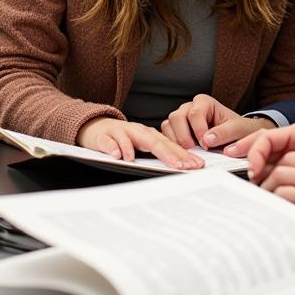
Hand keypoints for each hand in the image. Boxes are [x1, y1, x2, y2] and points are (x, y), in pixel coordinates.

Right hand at [76, 116, 203, 169]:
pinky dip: (114, 148)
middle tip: (185, 167)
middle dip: (172, 155)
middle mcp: (139, 132)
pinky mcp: (105, 136)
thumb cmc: (123, 139)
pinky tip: (118, 156)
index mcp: (150, 135)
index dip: (184, 155)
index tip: (197, 165)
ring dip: (147, 151)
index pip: (170, 145)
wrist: (96, 127)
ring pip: (134, 140)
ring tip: (155, 163)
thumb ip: (157, 154)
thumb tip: (180, 167)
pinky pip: (110, 142)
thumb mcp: (142, 146)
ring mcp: (122, 132)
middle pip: (157, 142)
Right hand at [160, 94, 274, 148]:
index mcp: (204, 102)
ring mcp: (181, 119)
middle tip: (193, 150)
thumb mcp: (238, 129)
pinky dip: (172, 146)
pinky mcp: (176, 131)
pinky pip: (166, 136)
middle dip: (183, 136)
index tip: (206, 145)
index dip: (199, 130)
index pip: (194, 113)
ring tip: (189, 153)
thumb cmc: (238, 129)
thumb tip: (208, 139)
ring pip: (168, 125)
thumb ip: (225, 132)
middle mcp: (190, 107)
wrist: (238, 135)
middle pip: (176, 117)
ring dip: (176, 141)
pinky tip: (183, 154)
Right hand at [234, 123, 294, 183]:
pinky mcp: (293, 164)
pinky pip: (272, 166)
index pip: (267, 138)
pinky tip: (254, 184)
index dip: (255, 152)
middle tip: (228, 163)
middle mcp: (291, 140)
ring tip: (236, 175)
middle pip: (260, 143)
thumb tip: (285, 181)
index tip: (253, 171)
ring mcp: (291, 152)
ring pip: (264, 156)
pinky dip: (262, 173)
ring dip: (250, 164)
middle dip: (243, 152)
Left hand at [257, 150, 294, 253]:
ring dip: (267, 191)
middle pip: (282, 165)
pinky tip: (275, 212)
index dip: (278, 165)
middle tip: (260, 189)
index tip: (271, 176)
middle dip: (267, 176)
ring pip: (278, 180)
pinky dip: (276, 205)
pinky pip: (284, 200)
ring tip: (264, 203)